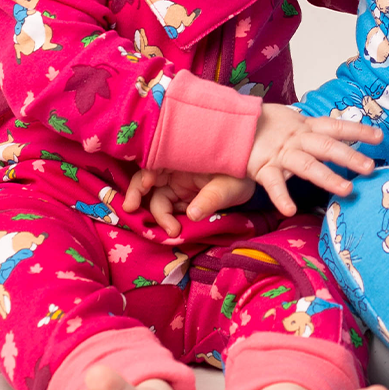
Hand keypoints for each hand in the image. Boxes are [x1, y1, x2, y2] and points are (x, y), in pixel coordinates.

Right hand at [123, 167, 254, 237]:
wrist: (255, 182)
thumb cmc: (241, 176)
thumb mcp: (230, 187)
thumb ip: (211, 199)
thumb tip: (192, 214)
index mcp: (183, 158)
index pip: (154, 163)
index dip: (142, 178)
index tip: (139, 193)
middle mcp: (176, 170)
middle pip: (147, 180)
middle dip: (137, 196)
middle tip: (133, 214)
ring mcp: (178, 184)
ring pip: (156, 198)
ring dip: (159, 216)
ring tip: (173, 232)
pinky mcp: (183, 197)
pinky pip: (168, 208)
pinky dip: (168, 220)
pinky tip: (176, 230)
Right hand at [246, 103, 381, 216]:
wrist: (232, 124)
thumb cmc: (266, 127)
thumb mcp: (292, 123)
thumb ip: (312, 133)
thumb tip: (337, 138)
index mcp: (306, 127)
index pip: (336, 126)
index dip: (358, 131)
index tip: (379, 136)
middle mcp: (297, 139)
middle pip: (327, 146)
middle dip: (350, 157)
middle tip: (371, 168)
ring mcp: (281, 153)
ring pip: (307, 165)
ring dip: (328, 177)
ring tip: (347, 190)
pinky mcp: (262, 167)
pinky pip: (273, 184)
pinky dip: (281, 197)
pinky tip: (290, 210)